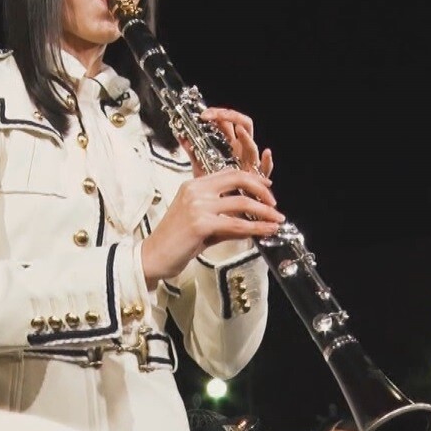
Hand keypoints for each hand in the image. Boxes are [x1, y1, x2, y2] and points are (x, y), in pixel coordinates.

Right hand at [141, 169, 282, 285]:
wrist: (153, 257)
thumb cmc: (174, 242)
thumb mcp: (202, 224)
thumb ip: (225, 220)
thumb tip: (251, 222)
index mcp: (193, 185)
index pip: (229, 173)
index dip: (252, 179)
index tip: (266, 190)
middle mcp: (196, 190)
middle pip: (238, 179)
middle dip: (262, 190)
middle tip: (274, 203)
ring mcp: (198, 205)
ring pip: (241, 201)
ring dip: (265, 211)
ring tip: (277, 219)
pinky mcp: (201, 223)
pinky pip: (236, 223)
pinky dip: (256, 227)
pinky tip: (266, 230)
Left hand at [183, 107, 275, 179]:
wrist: (224, 207)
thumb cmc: (215, 187)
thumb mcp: (201, 166)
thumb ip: (193, 151)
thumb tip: (181, 136)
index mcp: (230, 144)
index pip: (228, 121)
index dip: (218, 114)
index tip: (204, 115)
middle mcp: (241, 149)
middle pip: (243, 124)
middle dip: (230, 117)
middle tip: (215, 117)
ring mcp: (250, 161)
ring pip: (252, 144)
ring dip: (246, 137)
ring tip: (239, 130)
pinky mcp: (256, 178)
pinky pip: (266, 168)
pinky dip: (267, 161)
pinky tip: (266, 154)